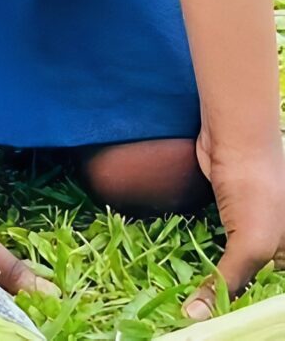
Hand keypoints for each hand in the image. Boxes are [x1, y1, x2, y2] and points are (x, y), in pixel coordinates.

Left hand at [191, 131, 284, 319]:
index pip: (270, 298)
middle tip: (195, 317)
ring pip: (233, 267)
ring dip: (213, 282)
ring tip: (188, 305)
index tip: (217, 326)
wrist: (237, 139)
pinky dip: (204, 260)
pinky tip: (187, 274)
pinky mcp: (232, 220)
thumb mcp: (252, 243)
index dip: (248, 313)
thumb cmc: (259, 191)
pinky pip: (218, 248)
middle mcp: (280, 249)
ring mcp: (257, 234)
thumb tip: (198, 316)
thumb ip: (228, 281)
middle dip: (228, 300)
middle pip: (253, 285)